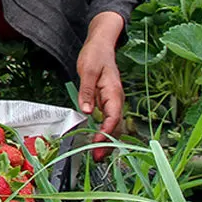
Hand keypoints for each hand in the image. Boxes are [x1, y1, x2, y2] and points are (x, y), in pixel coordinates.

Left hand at [76, 11, 125, 159]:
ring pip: (112, 125)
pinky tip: (95, 139)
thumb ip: (87, 92)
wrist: (100, 44)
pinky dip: (102, 131)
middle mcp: (115, 99)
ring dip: (106, 140)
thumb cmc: (95, 55)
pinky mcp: (105, 100)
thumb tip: (86, 111)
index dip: (106, 132)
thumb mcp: (88, 71)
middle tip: (97, 157)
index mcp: (113, 93)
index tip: (97, 142)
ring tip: (96, 154)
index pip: (113, 117)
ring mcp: (111, 101)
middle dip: (108, 143)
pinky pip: (106, 119)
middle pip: (115, 126)